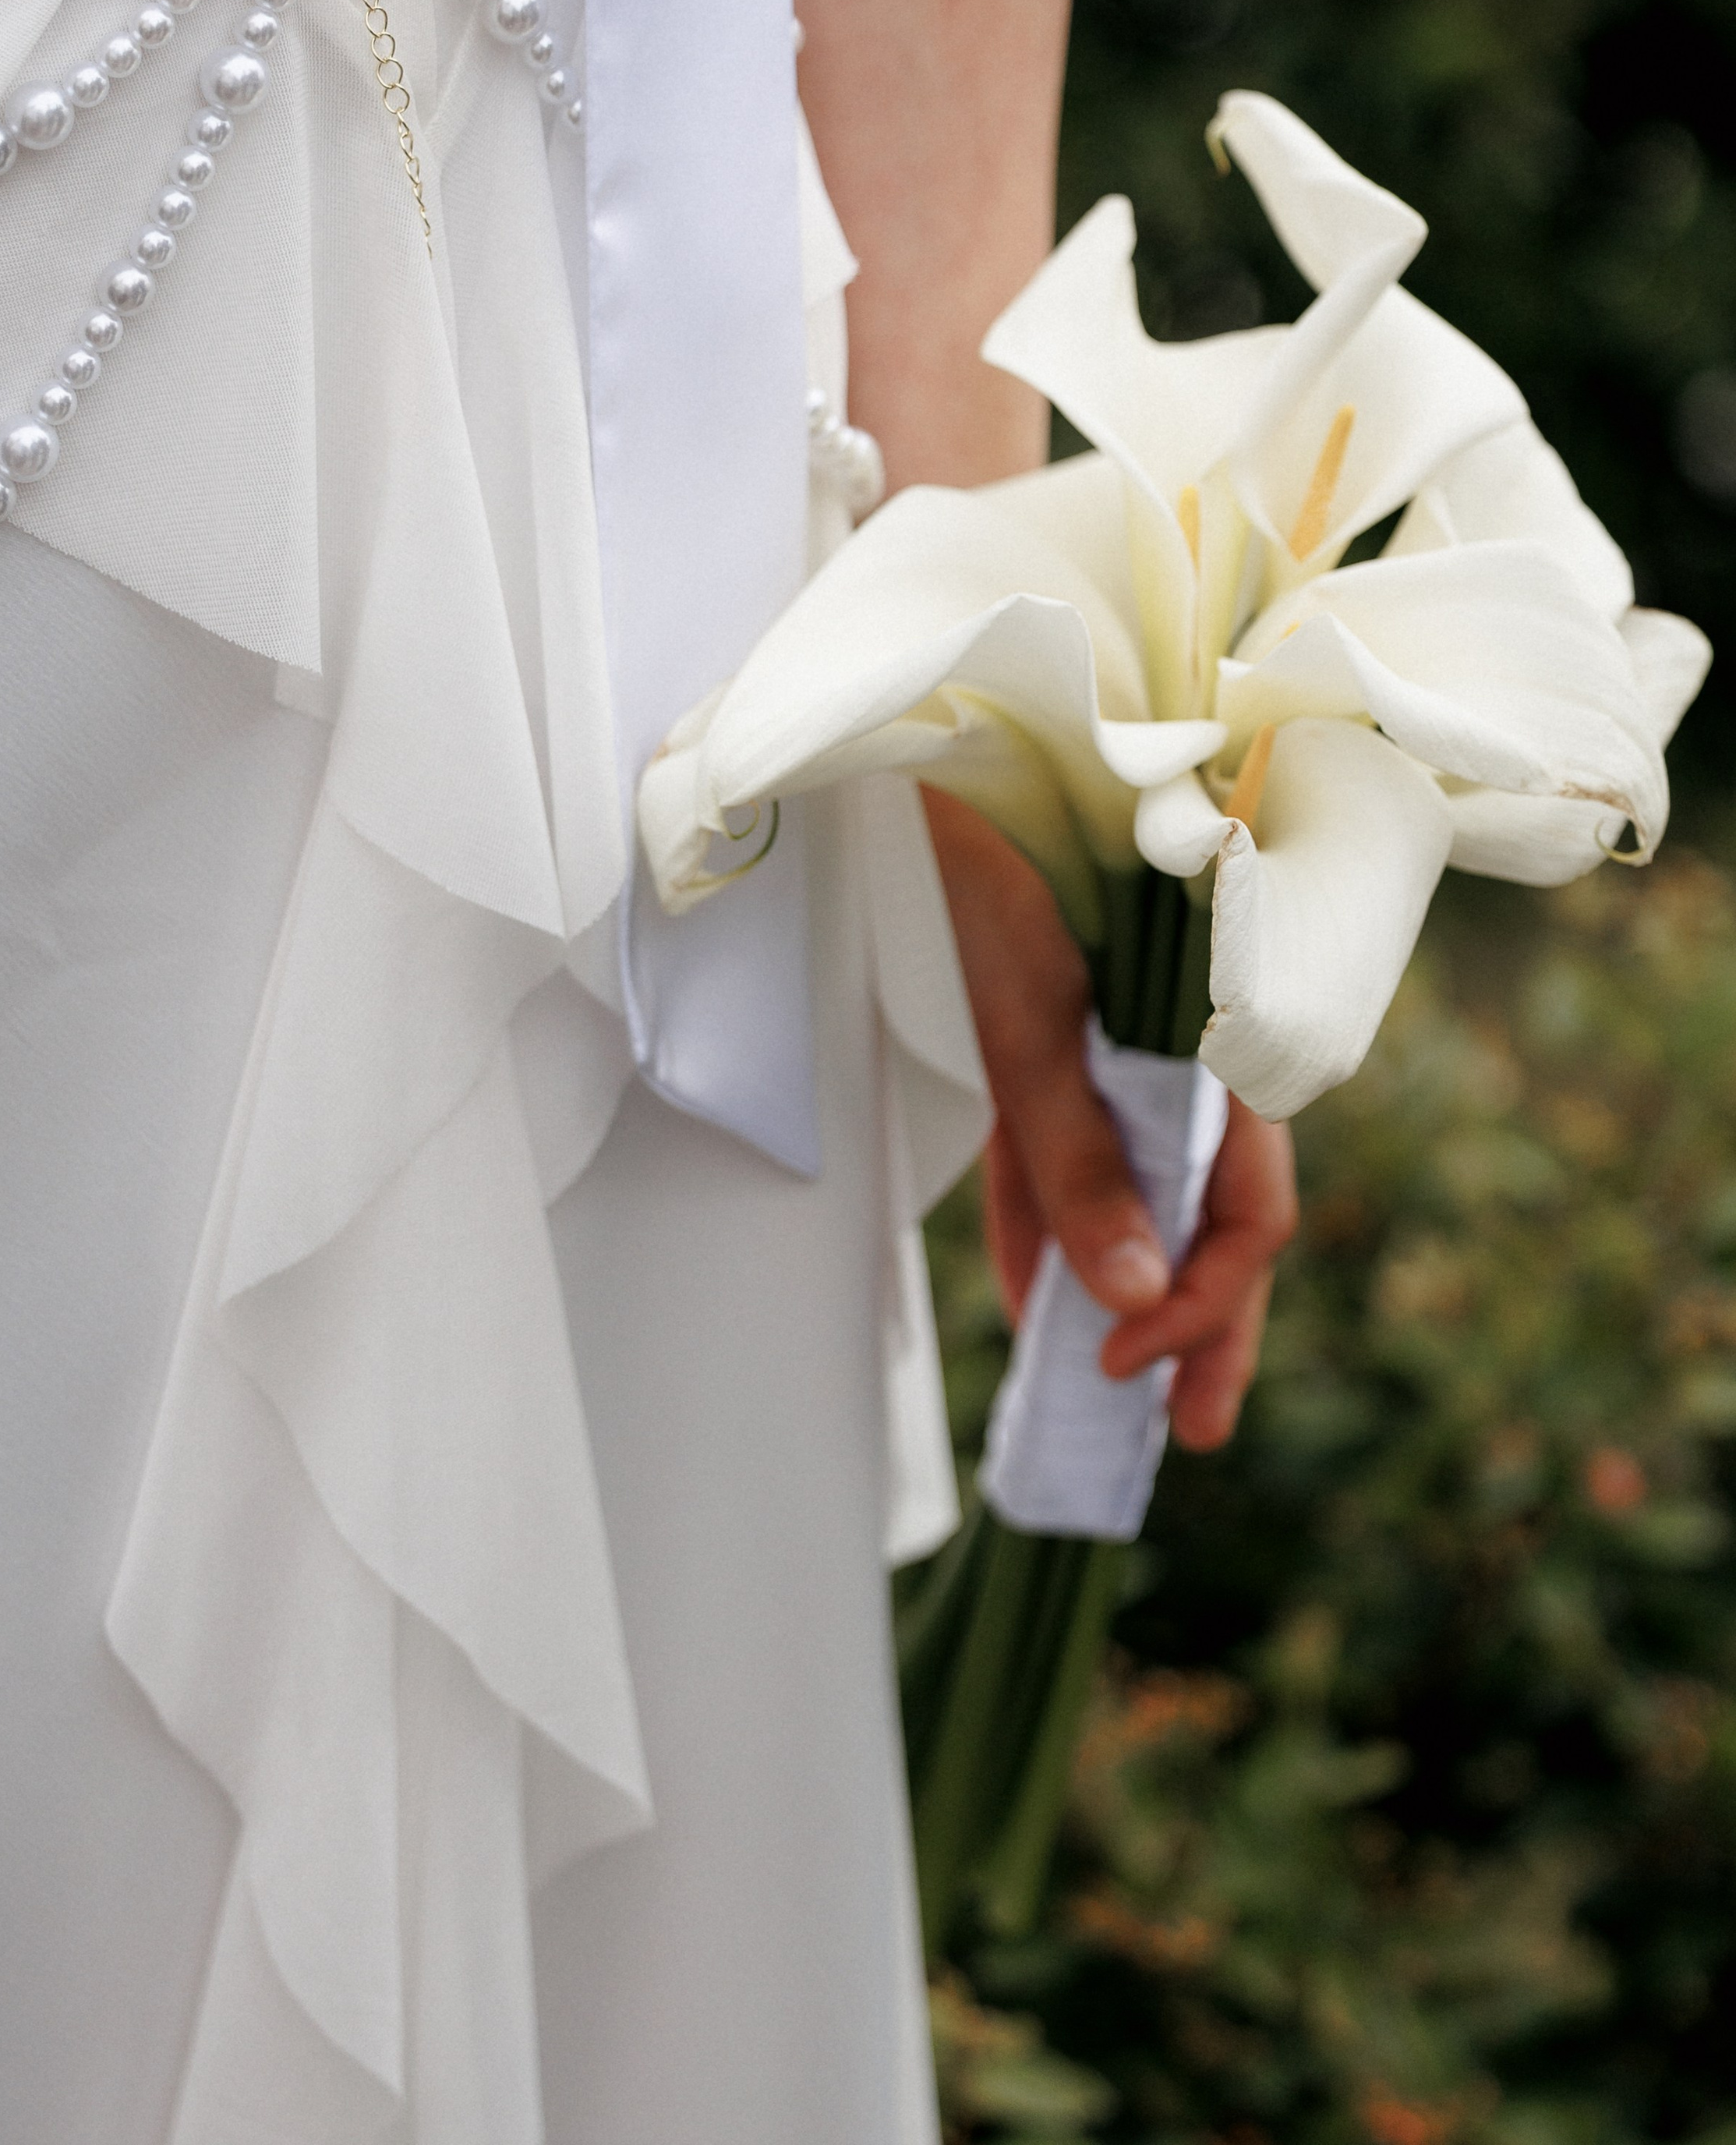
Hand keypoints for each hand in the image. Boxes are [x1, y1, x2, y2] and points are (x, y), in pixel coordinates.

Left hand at [921, 788, 1296, 1450]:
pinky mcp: (1049, 1035)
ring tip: (1115, 1393)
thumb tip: (1129, 1297)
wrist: (942, 757)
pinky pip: (1063, 1151)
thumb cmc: (1001, 868)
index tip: (1130, 1366)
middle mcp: (1182, 1051)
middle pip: (1211, 1214)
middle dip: (1202, 1325)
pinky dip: (1052, 1222)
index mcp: (1217, 1040)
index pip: (1247, 1205)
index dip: (1204, 1300)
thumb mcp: (1034, 1020)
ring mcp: (1116, 1046)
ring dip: (1130, 1286)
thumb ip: (1079, 1157)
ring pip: (1140, 1190)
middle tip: (1187, 1433)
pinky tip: (1040, 1296)